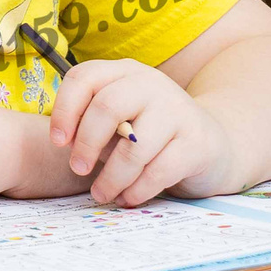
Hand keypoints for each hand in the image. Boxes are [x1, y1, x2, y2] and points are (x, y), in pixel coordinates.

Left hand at [44, 56, 236, 204]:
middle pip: (107, 106)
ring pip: (134, 146)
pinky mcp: (197, 143)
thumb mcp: (120, 119)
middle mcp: (152, 84)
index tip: (58, 142)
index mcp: (125, 72)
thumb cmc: (150, 133)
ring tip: (101, 194)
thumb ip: (93, 125)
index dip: (65, 110)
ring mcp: (178, 110)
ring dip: (111, 177)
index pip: (84, 77)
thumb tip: (68, 145)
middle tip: (78, 169)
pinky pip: (158, 171)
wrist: (212, 143)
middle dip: (86, 143)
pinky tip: (127, 198)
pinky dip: (137, 190)